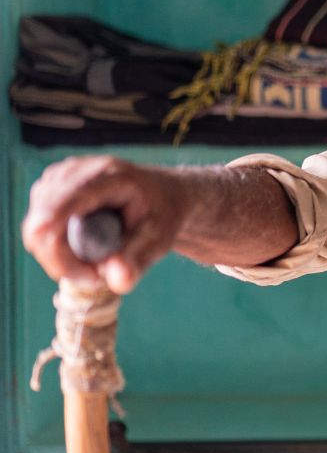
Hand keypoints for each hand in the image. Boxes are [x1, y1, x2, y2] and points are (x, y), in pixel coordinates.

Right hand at [23, 155, 186, 293]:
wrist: (164, 193)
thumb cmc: (164, 214)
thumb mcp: (160, 239)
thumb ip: (138, 260)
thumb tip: (118, 282)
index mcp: (108, 176)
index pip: (58, 211)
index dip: (60, 251)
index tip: (91, 276)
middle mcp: (76, 170)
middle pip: (40, 223)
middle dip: (62, 260)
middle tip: (97, 275)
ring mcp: (59, 176)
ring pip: (35, 228)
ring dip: (59, 255)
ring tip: (96, 260)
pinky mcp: (51, 186)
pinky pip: (38, 225)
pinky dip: (55, 246)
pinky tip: (83, 249)